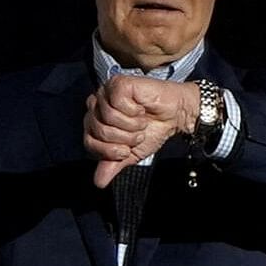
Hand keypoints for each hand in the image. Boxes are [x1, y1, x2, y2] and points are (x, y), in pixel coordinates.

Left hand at [84, 75, 200, 187]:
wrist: (176, 117)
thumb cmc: (153, 130)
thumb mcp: (131, 154)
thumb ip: (113, 164)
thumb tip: (99, 182)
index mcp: (95, 122)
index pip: (89, 142)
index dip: (110, 150)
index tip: (128, 148)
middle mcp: (96, 105)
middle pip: (98, 129)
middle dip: (124, 138)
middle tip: (138, 133)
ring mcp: (106, 92)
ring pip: (108, 116)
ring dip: (131, 124)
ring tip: (141, 121)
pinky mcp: (118, 83)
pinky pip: (118, 102)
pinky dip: (133, 111)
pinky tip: (141, 107)